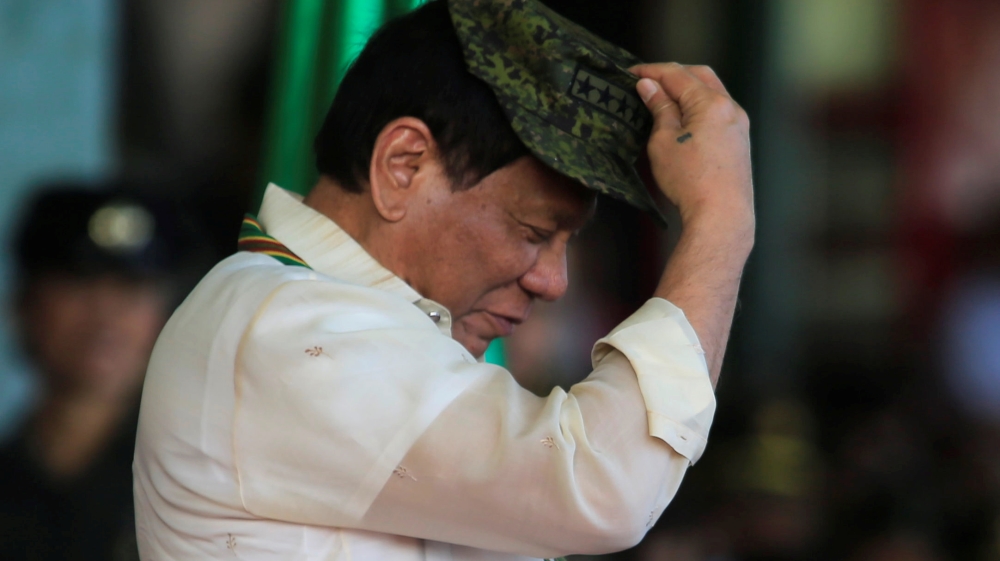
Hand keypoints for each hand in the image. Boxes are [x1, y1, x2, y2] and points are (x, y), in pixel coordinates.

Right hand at [631, 63, 753, 231]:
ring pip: (712, 93)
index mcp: (711, 103)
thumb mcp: (664, 141)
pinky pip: (718, 111)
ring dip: (687, 90)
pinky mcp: (739, 141)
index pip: (677, 74)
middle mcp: (730, 108)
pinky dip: (699, 106)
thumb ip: (659, 109)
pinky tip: (684, 118)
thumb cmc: (690, 180)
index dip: (651, 71)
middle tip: (648, 81)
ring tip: (663, 99)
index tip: (631, 72)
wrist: (721, 214)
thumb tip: (650, 87)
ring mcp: (738, 124)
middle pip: (700, 76)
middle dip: (673, 74)